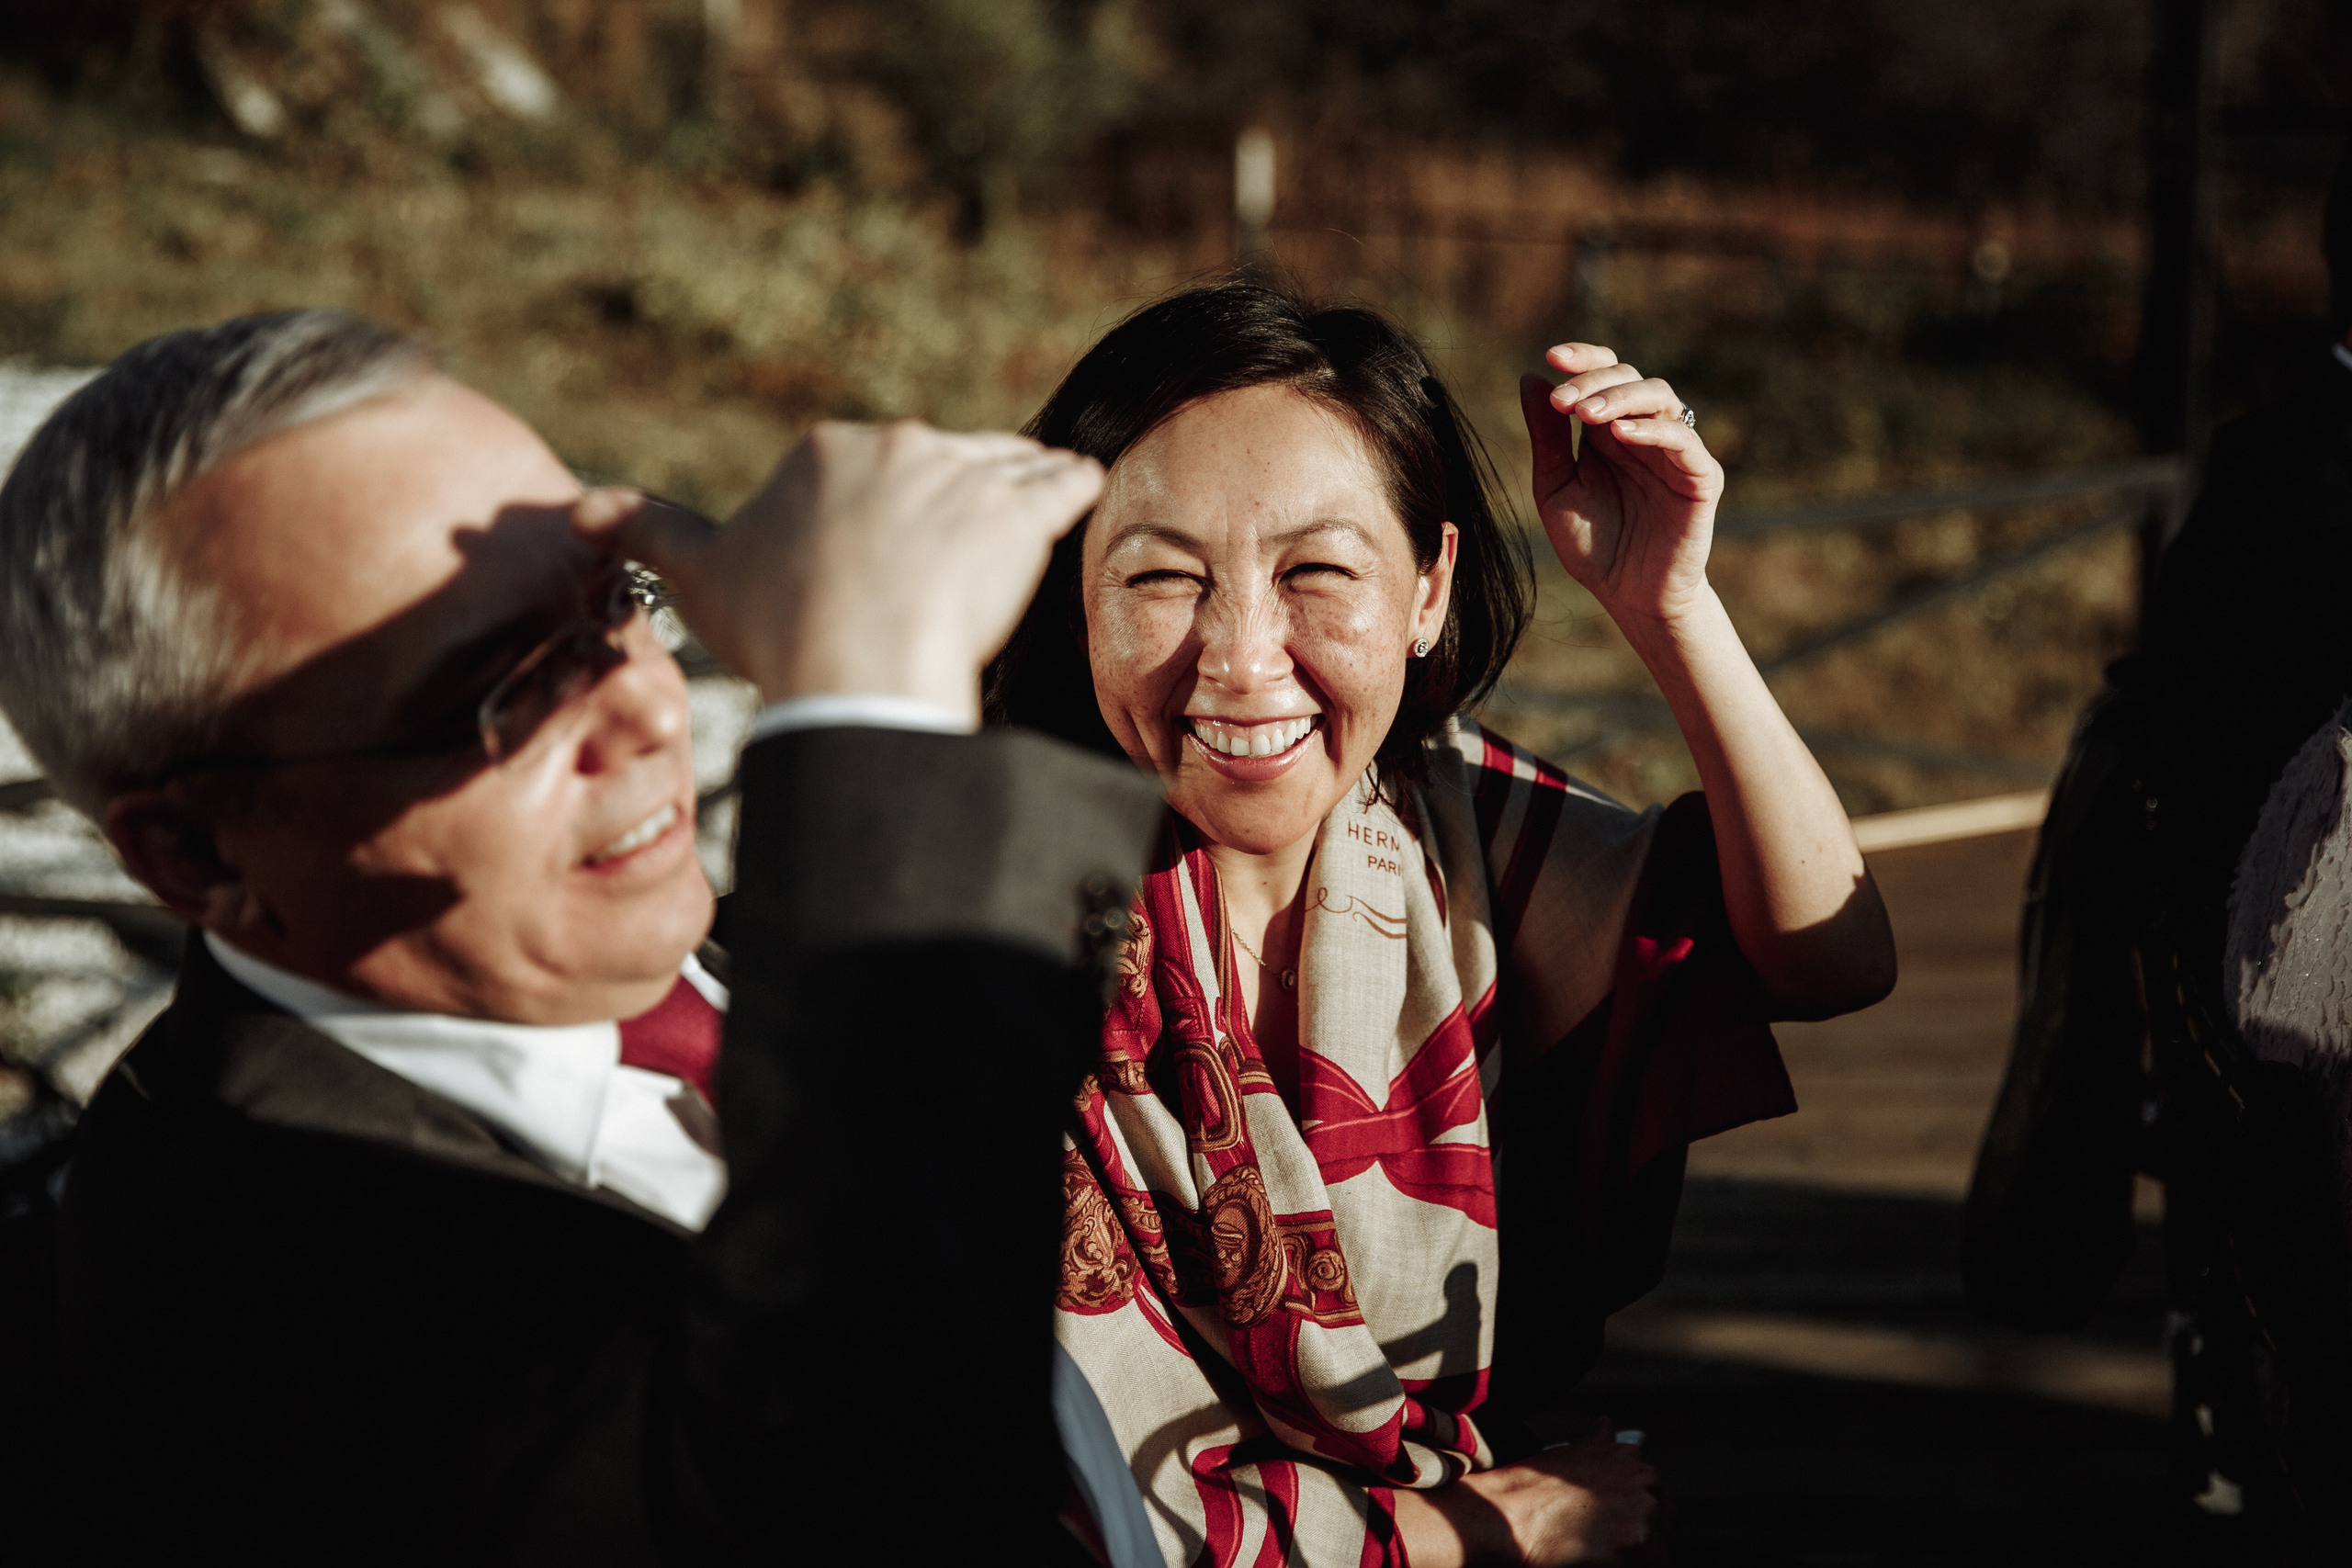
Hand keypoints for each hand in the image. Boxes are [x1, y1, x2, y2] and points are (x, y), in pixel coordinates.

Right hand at [574, 420, 1103, 723]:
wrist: (856, 670)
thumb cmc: (778, 630)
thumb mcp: (699, 572)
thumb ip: (645, 528)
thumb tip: (577, 507)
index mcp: (827, 449)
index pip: (872, 469)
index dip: (884, 514)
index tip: (885, 562)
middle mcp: (899, 445)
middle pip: (940, 465)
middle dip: (949, 507)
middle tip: (950, 570)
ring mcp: (964, 474)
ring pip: (1005, 469)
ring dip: (1015, 492)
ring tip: (1015, 534)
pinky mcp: (1022, 511)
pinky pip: (1063, 486)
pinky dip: (1072, 490)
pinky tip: (1078, 493)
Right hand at [1393, 1423, 1657, 1565]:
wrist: (1505, 1516)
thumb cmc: (1532, 1486)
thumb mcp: (1571, 1454)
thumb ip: (1599, 1442)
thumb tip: (1607, 1422)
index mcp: (1638, 1466)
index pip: (1662, 1506)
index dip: (1637, 1523)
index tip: (1615, 1532)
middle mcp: (1648, 1488)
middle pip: (1664, 1531)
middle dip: (1640, 1544)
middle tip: (1602, 1545)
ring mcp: (1643, 1521)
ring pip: (1657, 1554)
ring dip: (1635, 1558)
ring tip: (1595, 1555)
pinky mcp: (1634, 1554)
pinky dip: (1624, 1567)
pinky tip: (1594, 1563)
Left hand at [1518, 344, 1722, 627]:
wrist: (1629, 597)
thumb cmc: (1593, 545)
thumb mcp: (1556, 488)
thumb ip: (1546, 437)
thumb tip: (1530, 378)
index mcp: (1609, 430)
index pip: (1604, 374)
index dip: (1583, 359)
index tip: (1551, 357)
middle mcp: (1644, 432)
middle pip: (1629, 377)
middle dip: (1593, 382)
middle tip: (1563, 402)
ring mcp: (1675, 451)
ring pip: (1660, 397)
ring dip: (1620, 397)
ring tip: (1587, 413)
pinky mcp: (1700, 476)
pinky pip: (1683, 440)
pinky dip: (1653, 430)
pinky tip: (1621, 434)